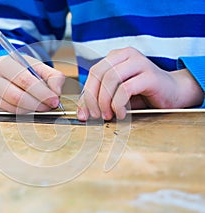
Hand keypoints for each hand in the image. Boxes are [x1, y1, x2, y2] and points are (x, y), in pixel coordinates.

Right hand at [0, 55, 64, 112]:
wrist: (6, 72)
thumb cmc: (24, 69)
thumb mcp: (39, 67)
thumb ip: (53, 77)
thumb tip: (56, 92)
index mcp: (4, 63)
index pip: (24, 80)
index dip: (42, 92)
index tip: (54, 100)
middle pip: (17, 96)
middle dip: (38, 103)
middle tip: (50, 105)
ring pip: (13, 107)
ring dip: (32, 110)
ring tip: (43, 106)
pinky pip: (10, 113)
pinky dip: (25, 113)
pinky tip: (32, 109)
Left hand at [77, 47, 203, 120]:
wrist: (173, 93)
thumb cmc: (142, 94)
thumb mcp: (115, 95)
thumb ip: (99, 99)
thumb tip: (81, 113)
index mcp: (116, 57)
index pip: (93, 73)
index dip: (86, 94)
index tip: (84, 113)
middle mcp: (126, 55)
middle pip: (99, 74)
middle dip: (93, 98)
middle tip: (96, 115)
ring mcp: (139, 62)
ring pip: (111, 79)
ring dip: (105, 101)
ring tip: (109, 115)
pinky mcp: (150, 75)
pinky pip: (126, 89)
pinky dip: (119, 104)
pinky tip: (121, 113)